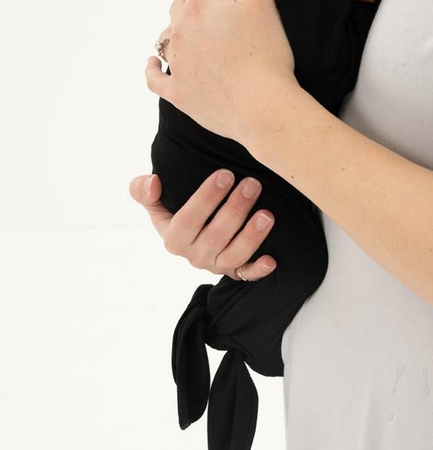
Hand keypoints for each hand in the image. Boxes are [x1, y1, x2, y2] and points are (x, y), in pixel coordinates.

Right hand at [129, 171, 276, 280]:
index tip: (225, 174)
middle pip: (216, 235)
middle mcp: (194, 256)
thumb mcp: (155, 202)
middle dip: (236, 208)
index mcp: (173, 238)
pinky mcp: (234, 271)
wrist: (192, 234)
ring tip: (267, 214)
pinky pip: (247, 275)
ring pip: (235, 255)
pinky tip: (272, 260)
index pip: (188, 219)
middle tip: (252, 184)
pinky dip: (259, 270)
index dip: (206, 198)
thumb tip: (152, 183)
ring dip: (252, 236)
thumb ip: (143, 190)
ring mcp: (216, 264)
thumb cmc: (174, 210)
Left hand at [146, 0, 295, 145]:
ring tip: (190, 34)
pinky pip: (155, 78)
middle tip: (210, 10)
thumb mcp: (261, 0)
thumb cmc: (267, 53)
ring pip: (167, 39)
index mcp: (198, 8)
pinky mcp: (178, 93)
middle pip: (178, 9)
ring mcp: (176, 65)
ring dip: (176, 32)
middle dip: (191, 4)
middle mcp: (180, 33)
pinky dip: (152, 68)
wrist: (262, 106)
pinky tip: (152, 63)